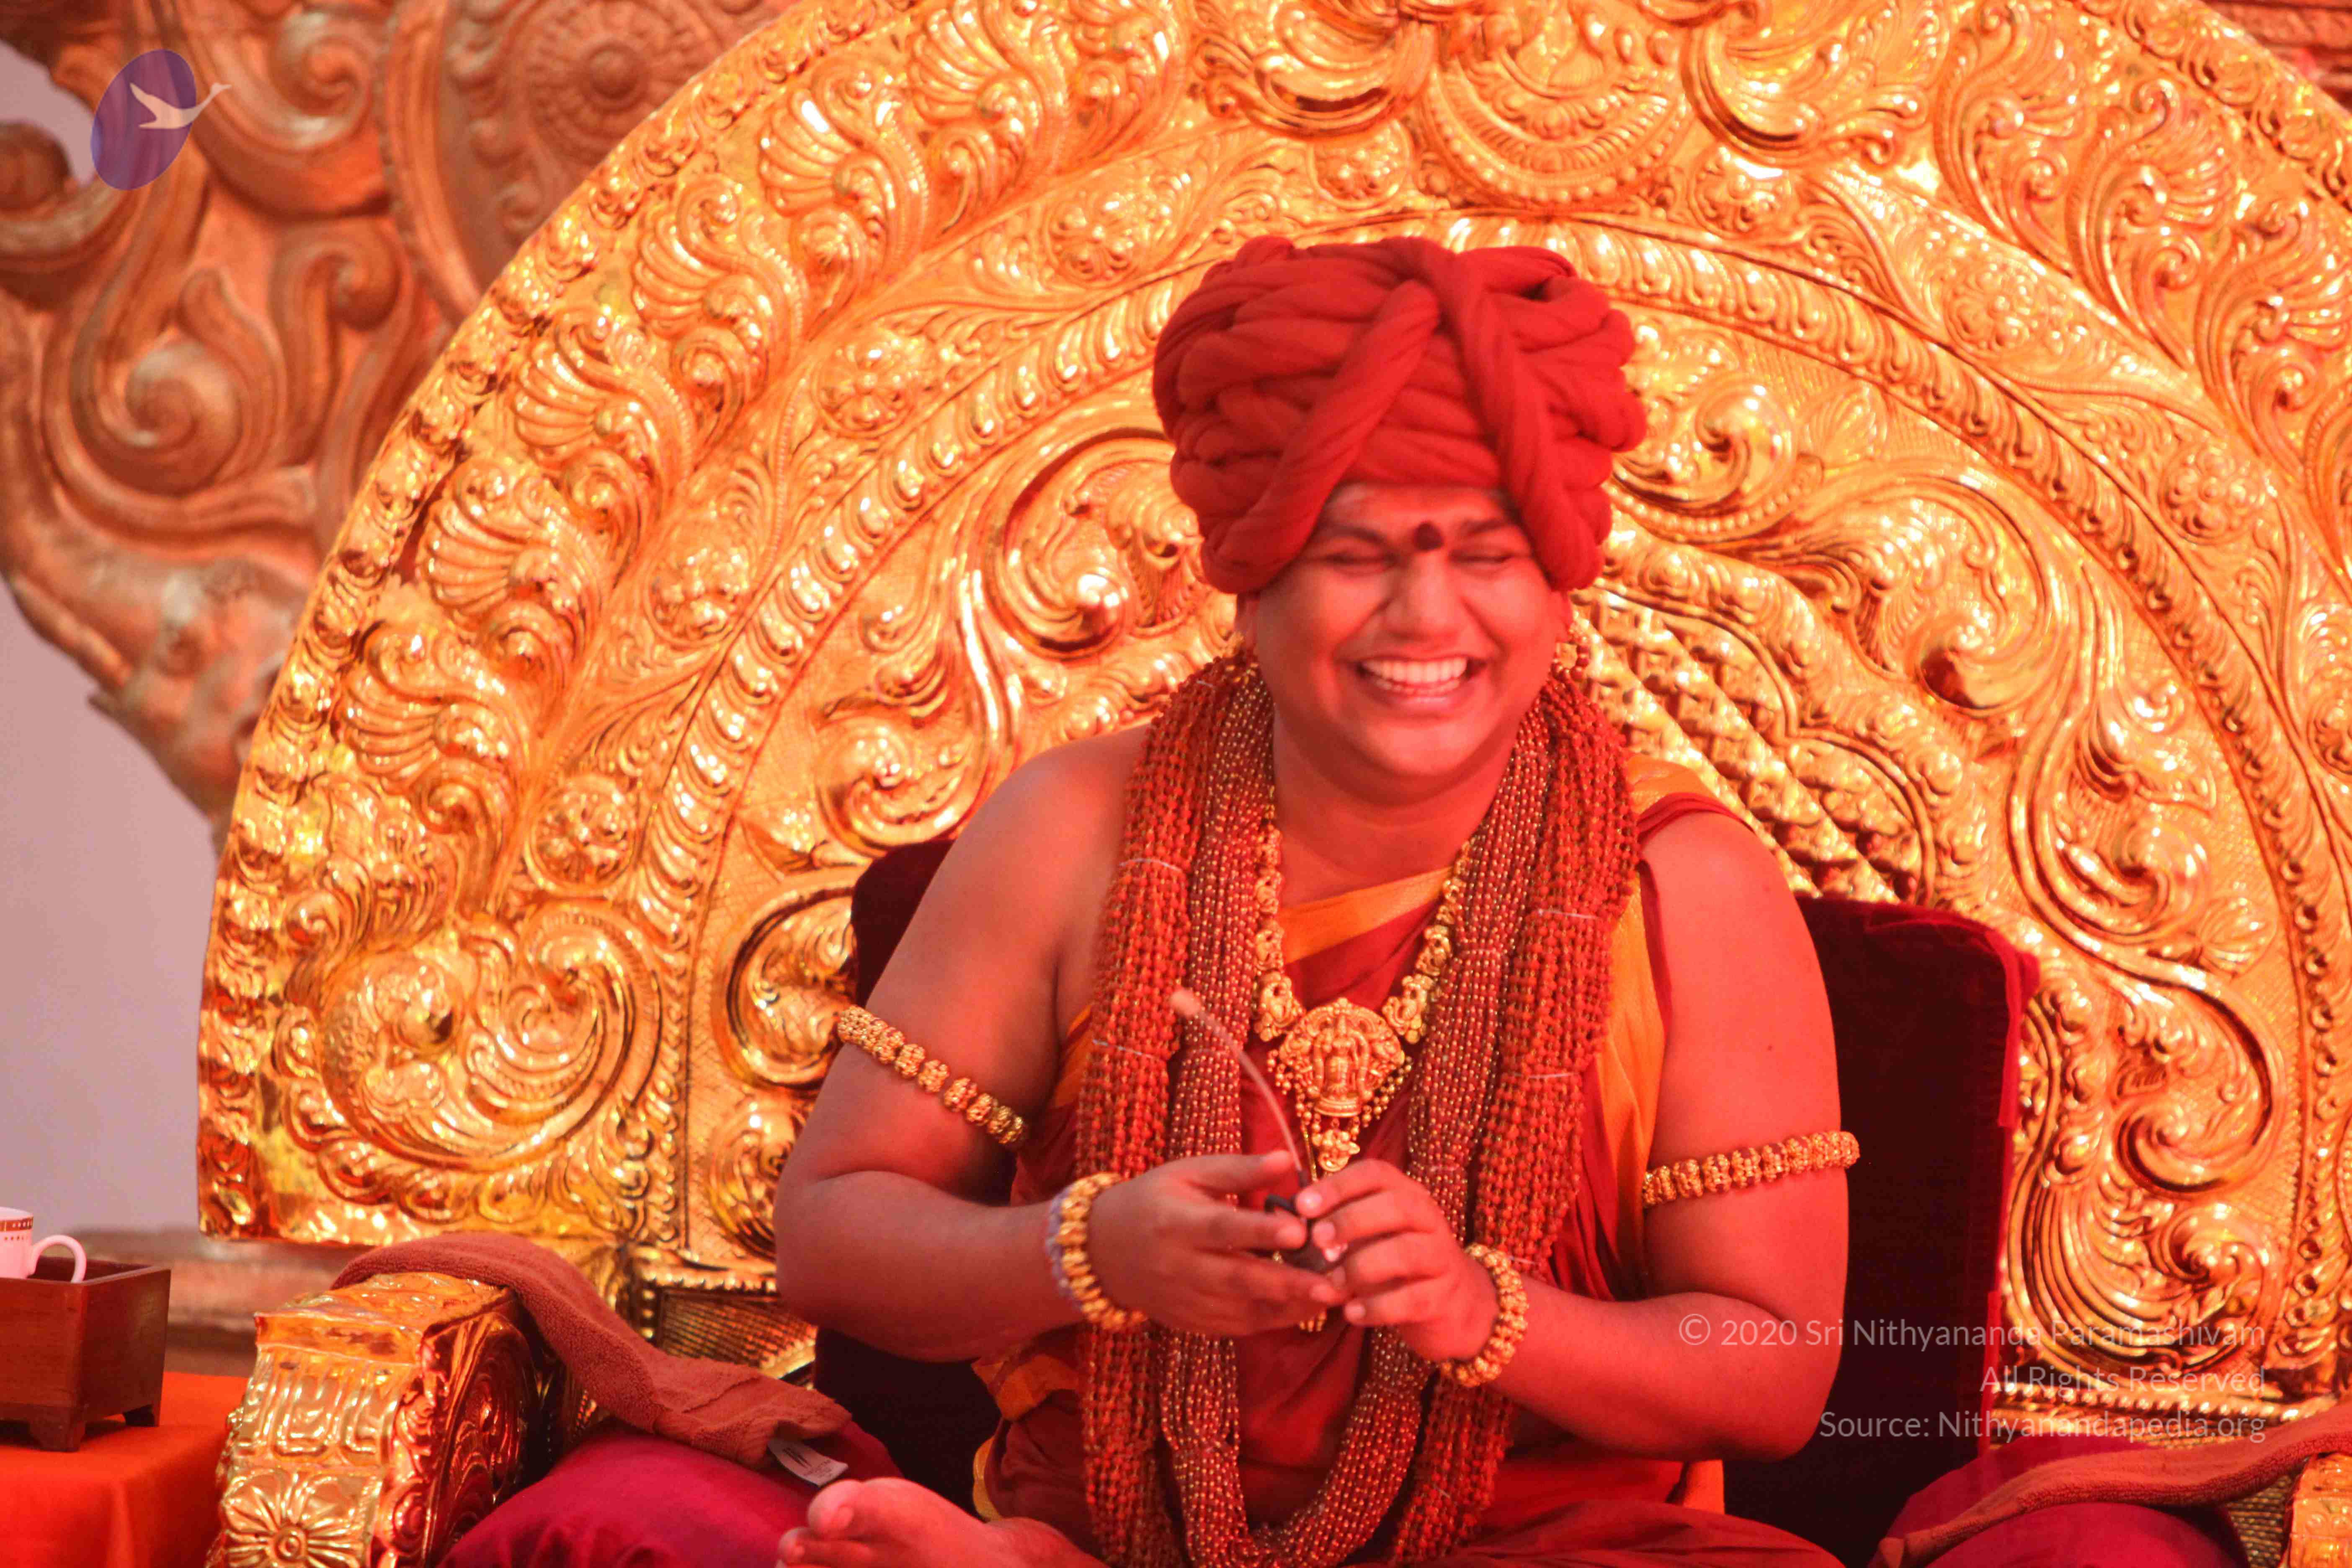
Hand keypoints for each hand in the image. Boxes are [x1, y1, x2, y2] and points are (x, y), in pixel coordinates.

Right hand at [1082, 1150, 1343, 1336]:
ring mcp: (1186, 1301)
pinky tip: (1306, 1307)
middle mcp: (1179, 1266)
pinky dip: (1274, 1320)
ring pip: (1243, 1310)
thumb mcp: (1189, 1174)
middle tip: (1333, 1283)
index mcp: (1175, 1222)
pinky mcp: (1194, 1324)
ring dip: (1290, 1306)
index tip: (1300, 1230)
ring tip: (1334, 1296)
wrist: (1105, 1252)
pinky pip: (1239, 1327)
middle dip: (1287, 1283)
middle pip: (1238, 1278)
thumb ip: (1239, 1170)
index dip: (1260, 1231)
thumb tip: (1287, 1159)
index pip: (1222, 1228)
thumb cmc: (1155, 1200)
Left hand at [1294, 1158, 1497, 1364]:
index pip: (1375, 1174)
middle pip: (1395, 1206)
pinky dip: (1378, 1307)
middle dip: (1351, 1220)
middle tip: (1316, 1240)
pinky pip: (1413, 1299)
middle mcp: (1428, 1218)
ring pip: (1407, 1252)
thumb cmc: (1396, 1264)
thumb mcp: (1368, 1239)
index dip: (1338, 1185)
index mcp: (1405, 1194)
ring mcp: (1440, 1258)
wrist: (1453, 1305)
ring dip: (1362, 1267)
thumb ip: (1334, 1228)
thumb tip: (1284, 1223)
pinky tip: (1352, 1314)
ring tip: (1332, 1285)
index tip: (1302, 1205)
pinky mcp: (1443, 1297)